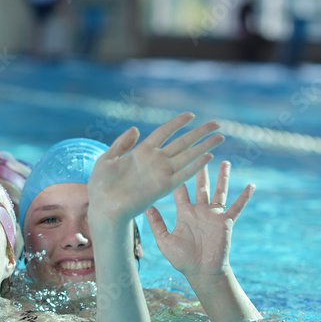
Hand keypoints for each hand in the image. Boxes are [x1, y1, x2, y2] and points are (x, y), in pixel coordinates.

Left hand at [88, 113, 223, 223]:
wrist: (102, 206)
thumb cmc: (100, 185)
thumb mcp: (107, 158)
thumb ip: (122, 143)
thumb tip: (135, 128)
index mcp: (141, 152)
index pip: (164, 132)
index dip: (177, 123)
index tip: (191, 115)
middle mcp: (155, 161)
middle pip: (182, 142)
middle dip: (200, 133)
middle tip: (217, 124)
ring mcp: (160, 173)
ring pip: (187, 155)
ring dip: (204, 146)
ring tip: (220, 136)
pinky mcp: (162, 187)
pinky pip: (183, 174)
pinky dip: (195, 166)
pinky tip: (208, 157)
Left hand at [147, 161, 253, 277]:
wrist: (201, 272)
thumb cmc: (182, 259)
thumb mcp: (164, 240)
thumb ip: (156, 223)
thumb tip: (145, 206)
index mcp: (184, 212)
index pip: (180, 190)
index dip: (177, 175)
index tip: (173, 160)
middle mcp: (199, 210)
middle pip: (200, 185)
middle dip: (200, 169)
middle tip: (200, 152)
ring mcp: (214, 215)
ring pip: (219, 192)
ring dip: (222, 178)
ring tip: (225, 162)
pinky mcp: (226, 222)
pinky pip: (237, 207)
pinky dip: (244, 197)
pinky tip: (252, 185)